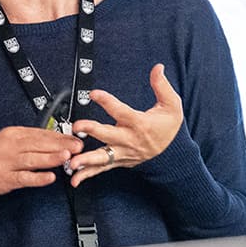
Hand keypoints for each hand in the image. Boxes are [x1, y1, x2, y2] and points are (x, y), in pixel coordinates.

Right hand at [0, 126, 85, 197]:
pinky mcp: (4, 178)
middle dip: (60, 145)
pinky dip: (38, 178)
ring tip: (66, 157)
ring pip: (32, 159)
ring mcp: (6, 162)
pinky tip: (49, 177)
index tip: (74, 138)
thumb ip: (30, 140)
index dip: (59, 136)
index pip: (40, 133)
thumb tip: (56, 140)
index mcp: (12, 134)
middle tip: (77, 147)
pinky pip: (24, 178)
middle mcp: (9, 146)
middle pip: (38, 144)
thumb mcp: (8, 141)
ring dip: (51, 158)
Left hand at [66, 64, 182, 186]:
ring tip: (72, 163)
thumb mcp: (172, 104)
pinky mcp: (119, 161)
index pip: (121, 111)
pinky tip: (74, 179)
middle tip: (77, 126)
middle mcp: (129, 140)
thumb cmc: (169, 127)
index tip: (94, 94)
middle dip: (91, 130)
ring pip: (103, 157)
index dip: (107, 101)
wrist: (173, 153)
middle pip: (108, 134)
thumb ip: (162, 86)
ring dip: (86, 160)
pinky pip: (101, 169)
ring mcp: (123, 153)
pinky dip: (87, 174)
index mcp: (140, 123)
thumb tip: (158, 68)